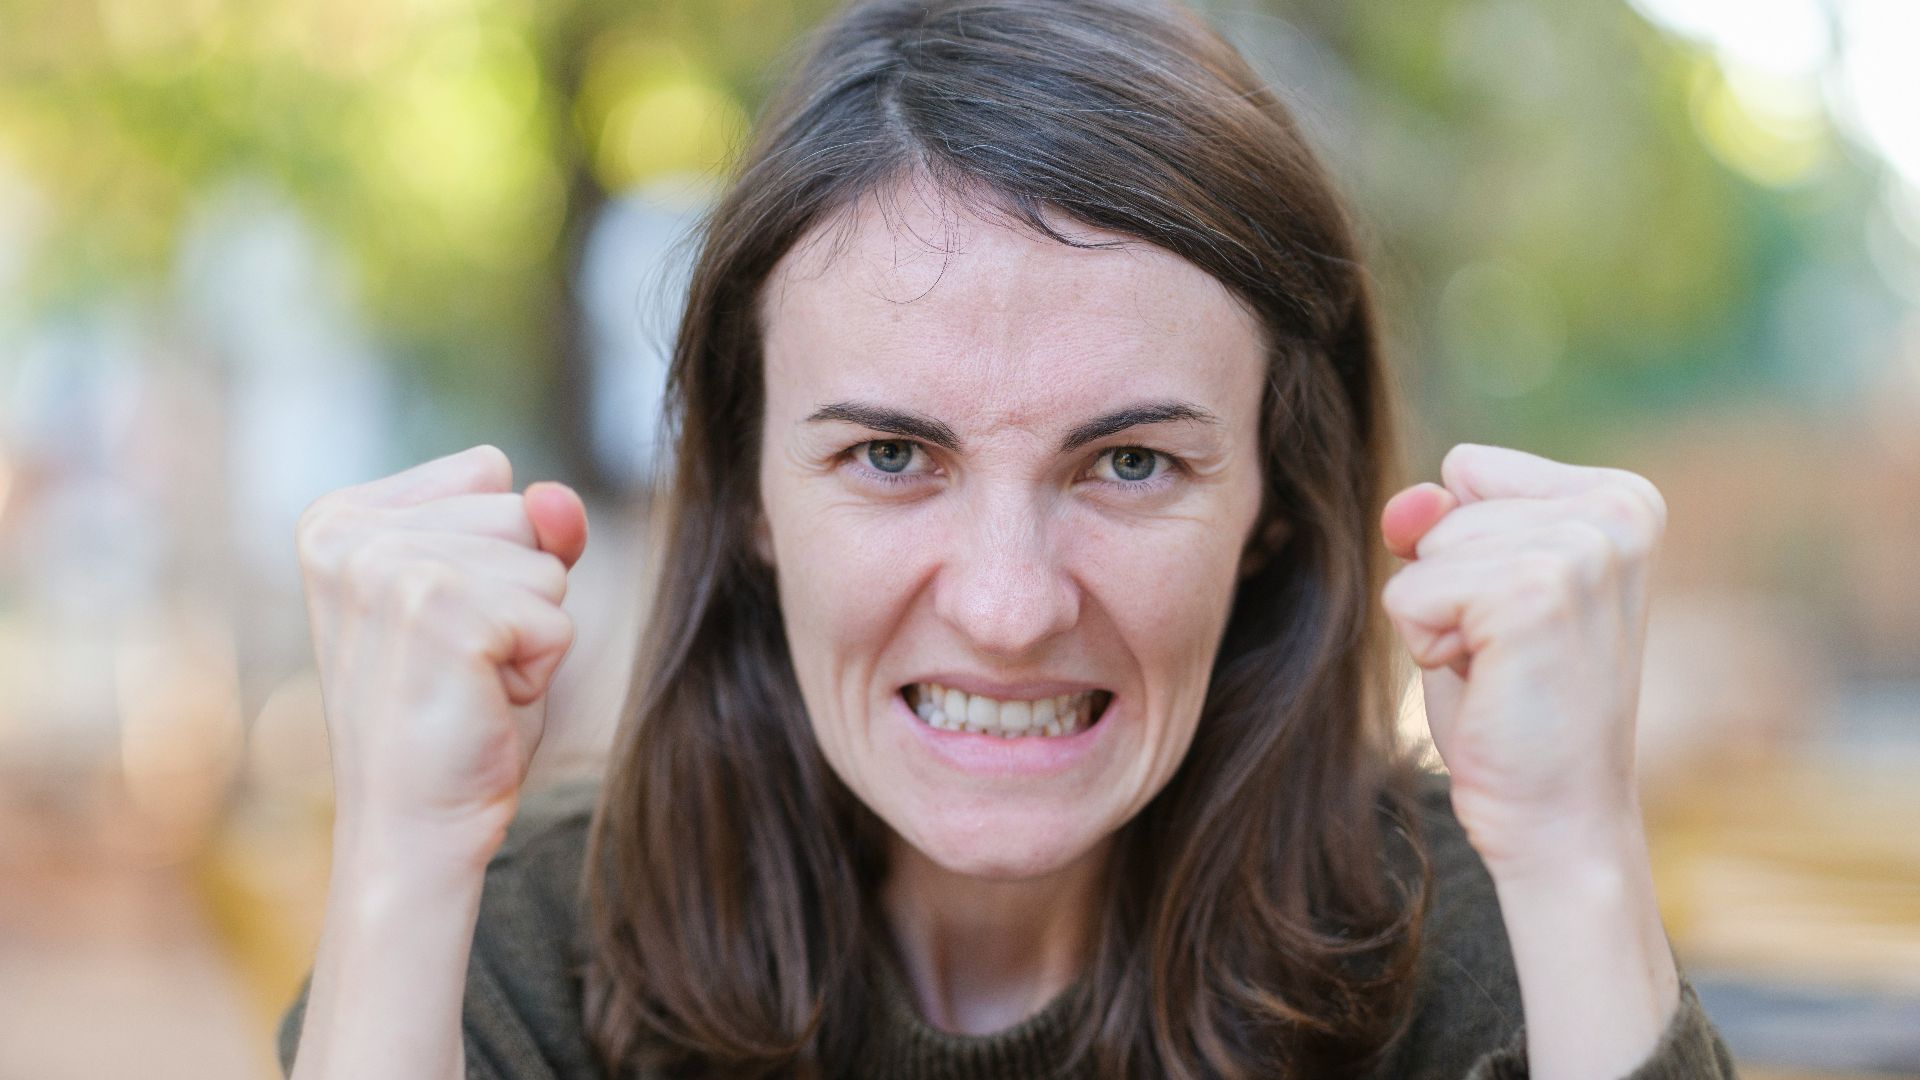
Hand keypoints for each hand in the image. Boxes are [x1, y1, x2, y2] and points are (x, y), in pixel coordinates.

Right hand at [294, 444, 587, 856]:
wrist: (414, 829)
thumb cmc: (453, 716)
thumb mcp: (495, 598)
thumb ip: (534, 529)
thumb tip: (558, 497)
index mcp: (340, 518)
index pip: (489, 476)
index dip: (499, 559)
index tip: (443, 627)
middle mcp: (348, 535)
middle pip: (520, 512)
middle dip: (519, 593)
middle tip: (459, 666)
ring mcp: (386, 570)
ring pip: (545, 562)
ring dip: (530, 632)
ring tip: (467, 683)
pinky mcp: (437, 612)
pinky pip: (556, 616)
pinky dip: (541, 668)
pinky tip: (482, 702)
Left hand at [1378, 443, 1667, 870]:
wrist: (1558, 817)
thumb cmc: (1516, 706)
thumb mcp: (1476, 588)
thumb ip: (1440, 523)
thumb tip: (1409, 503)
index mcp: (1622, 499)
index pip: (1469, 469)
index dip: (1464, 550)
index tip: (1518, 616)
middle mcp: (1617, 511)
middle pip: (1444, 506)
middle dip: (1449, 585)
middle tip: (1510, 656)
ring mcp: (1581, 550)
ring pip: (1424, 548)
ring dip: (1438, 618)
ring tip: (1502, 669)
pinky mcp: (1534, 593)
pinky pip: (1410, 591)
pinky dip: (1426, 645)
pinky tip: (1489, 685)